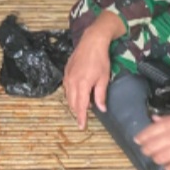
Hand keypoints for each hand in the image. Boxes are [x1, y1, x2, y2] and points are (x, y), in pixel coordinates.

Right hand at [62, 12, 123, 129]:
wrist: (91, 42)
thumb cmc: (100, 60)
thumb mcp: (104, 78)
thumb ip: (101, 95)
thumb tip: (101, 109)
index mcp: (82, 85)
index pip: (80, 106)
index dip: (81, 117)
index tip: (81, 127)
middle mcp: (72, 82)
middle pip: (72, 102)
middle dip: (77, 111)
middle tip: (84, 118)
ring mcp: (67, 76)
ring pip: (68, 95)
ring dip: (74, 102)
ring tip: (82, 106)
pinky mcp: (66, 71)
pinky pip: (66, 87)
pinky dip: (71, 94)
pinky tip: (77, 93)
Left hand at [135, 112, 169, 169]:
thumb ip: (169, 118)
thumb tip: (155, 119)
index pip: (149, 132)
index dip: (141, 138)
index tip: (138, 140)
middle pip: (151, 147)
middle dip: (146, 149)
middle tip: (147, 150)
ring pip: (159, 159)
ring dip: (156, 158)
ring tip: (158, 157)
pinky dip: (169, 168)